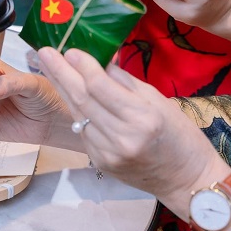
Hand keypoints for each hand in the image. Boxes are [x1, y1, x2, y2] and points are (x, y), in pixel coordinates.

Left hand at [36, 47, 220, 198]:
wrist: (187, 181)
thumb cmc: (181, 136)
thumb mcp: (159, 102)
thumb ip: (125, 82)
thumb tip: (100, 60)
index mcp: (142, 118)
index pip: (101, 87)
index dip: (83, 67)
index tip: (70, 49)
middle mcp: (122, 137)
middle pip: (82, 99)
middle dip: (60, 73)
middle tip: (43, 52)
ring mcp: (108, 153)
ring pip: (78, 114)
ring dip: (61, 88)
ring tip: (48, 67)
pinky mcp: (100, 162)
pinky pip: (83, 129)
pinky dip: (75, 109)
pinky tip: (67, 92)